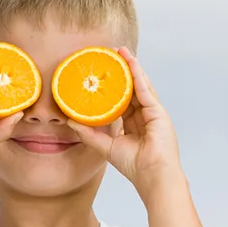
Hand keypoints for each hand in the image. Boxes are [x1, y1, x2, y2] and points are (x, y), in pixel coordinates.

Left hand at [65, 47, 181, 196]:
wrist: (152, 175)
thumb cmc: (135, 166)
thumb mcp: (106, 146)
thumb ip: (89, 134)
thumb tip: (69, 121)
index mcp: (134, 124)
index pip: (122, 100)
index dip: (113, 87)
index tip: (102, 74)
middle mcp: (144, 116)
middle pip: (132, 89)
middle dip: (122, 72)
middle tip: (110, 55)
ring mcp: (153, 113)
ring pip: (140, 85)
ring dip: (131, 67)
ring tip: (120, 51)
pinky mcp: (158, 112)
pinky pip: (145, 89)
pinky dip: (138, 75)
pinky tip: (130, 62)